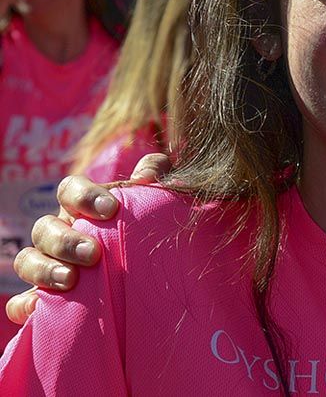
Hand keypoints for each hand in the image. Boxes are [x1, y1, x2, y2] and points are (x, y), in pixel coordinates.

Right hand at [5, 153, 171, 323]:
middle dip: (65, 240)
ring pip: (28, 260)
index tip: (111, 209)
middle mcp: (59, 231)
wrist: (144, 272)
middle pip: (45, 227)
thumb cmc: (143, 229)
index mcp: (81, 205)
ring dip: (44, 269)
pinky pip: (21, 302)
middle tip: (93, 254)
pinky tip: (37, 309)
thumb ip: (152, 180)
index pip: (70, 189)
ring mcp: (48, 263)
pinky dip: (24, 304)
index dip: (85, 196)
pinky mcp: (43, 297)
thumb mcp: (151, 203)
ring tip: (70, 280)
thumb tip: (154, 167)